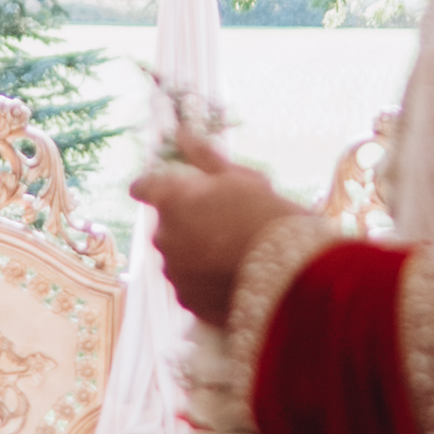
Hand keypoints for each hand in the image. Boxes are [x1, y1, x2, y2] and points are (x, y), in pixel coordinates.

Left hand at [130, 123, 303, 328]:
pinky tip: (230, 277)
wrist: (290, 272)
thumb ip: (203, 155)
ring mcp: (174, 272)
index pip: (143, 188)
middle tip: (220, 224)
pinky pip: (188, 285)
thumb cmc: (266, 214)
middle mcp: (163, 237)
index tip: (162, 188)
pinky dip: (203, 281)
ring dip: (193, 253)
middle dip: (184, 224)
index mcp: (171, 200)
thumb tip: (180, 133)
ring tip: (231, 254)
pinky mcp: (187, 301)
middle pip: (164, 226)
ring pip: (176, 257)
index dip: (151, 187)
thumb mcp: (240, 177)